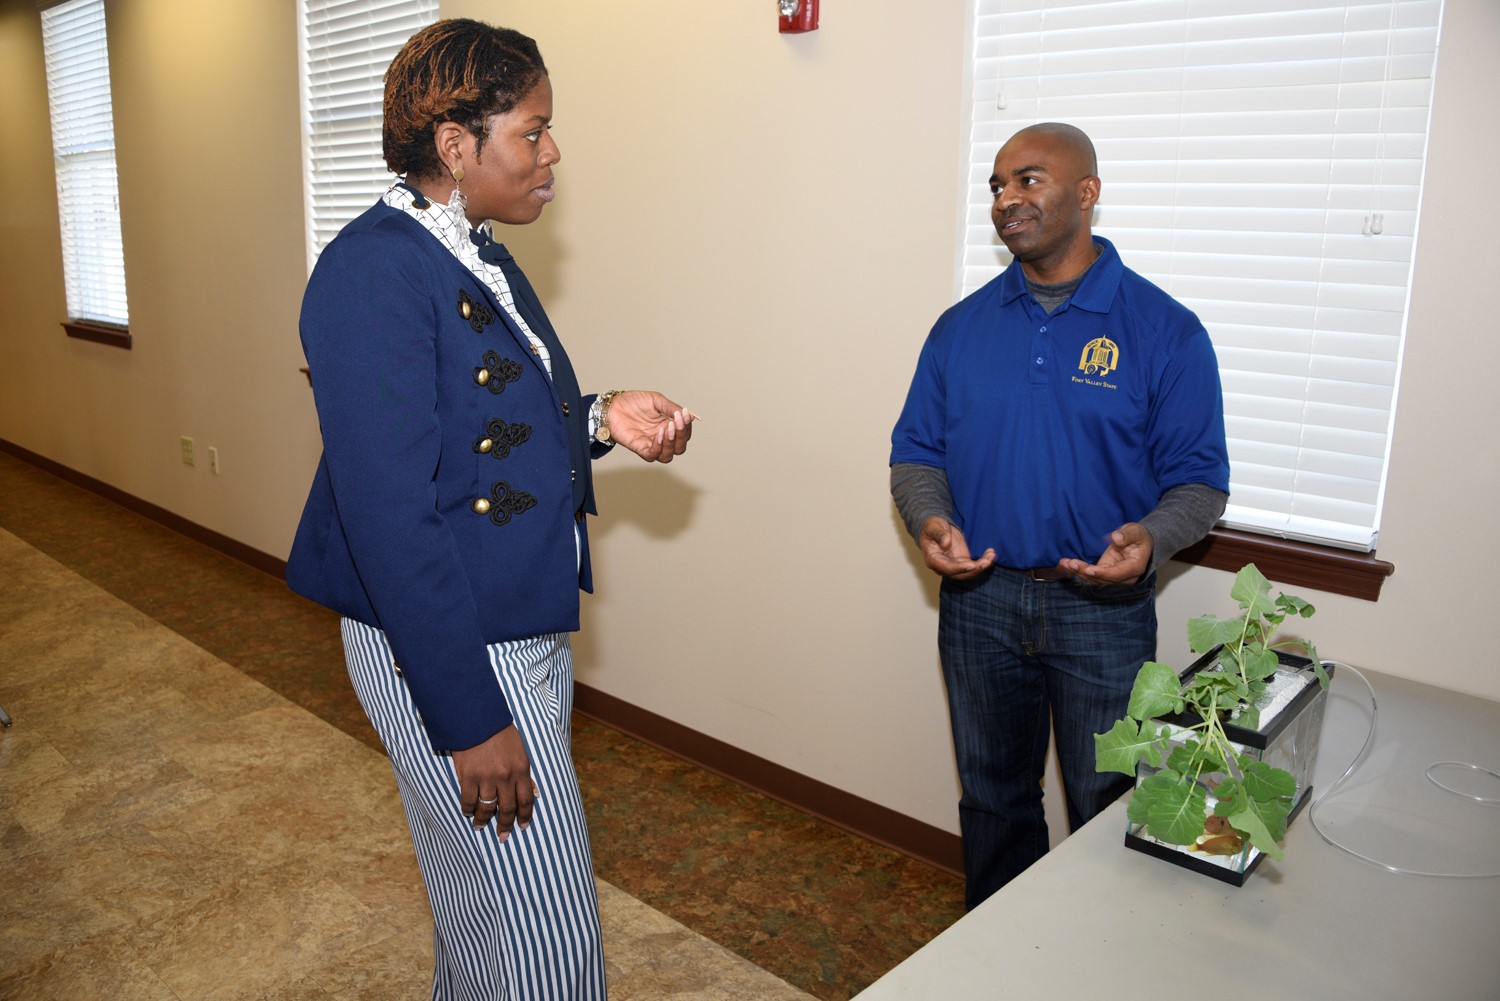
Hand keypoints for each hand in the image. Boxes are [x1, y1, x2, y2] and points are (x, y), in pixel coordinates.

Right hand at [452, 724, 535, 840]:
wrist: (477, 718)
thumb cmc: (499, 732)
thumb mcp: (520, 749)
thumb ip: (525, 772)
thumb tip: (535, 792)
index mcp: (521, 769)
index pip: (526, 800)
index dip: (524, 816)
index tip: (522, 827)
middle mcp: (505, 777)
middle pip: (508, 808)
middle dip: (506, 825)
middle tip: (503, 837)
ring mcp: (486, 778)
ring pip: (487, 808)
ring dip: (484, 820)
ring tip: (480, 827)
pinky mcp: (468, 777)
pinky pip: (469, 801)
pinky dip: (468, 809)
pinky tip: (468, 813)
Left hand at [604, 390, 698, 462]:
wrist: (613, 405)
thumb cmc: (633, 402)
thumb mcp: (657, 401)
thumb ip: (673, 409)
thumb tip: (693, 416)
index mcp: (669, 426)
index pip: (685, 433)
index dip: (687, 425)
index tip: (684, 413)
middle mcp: (662, 438)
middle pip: (680, 447)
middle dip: (681, 435)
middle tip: (677, 421)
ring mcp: (652, 445)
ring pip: (669, 456)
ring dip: (671, 443)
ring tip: (668, 427)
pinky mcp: (640, 449)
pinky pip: (653, 456)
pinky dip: (659, 447)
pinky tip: (659, 434)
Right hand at [918, 517, 995, 580]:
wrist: (936, 528)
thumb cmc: (932, 527)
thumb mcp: (933, 527)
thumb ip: (939, 534)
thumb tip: (946, 543)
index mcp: (933, 560)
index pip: (947, 568)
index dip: (960, 568)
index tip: (972, 565)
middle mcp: (944, 567)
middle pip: (961, 574)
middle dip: (975, 570)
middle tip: (987, 561)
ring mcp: (954, 565)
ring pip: (969, 572)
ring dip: (982, 566)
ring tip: (991, 555)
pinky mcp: (962, 562)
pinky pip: (974, 566)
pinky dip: (983, 561)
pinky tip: (990, 553)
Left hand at [1056, 522, 1152, 584]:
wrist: (1139, 543)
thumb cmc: (1139, 537)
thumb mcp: (1136, 531)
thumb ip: (1127, 535)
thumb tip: (1116, 538)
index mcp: (1134, 568)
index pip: (1116, 574)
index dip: (1102, 574)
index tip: (1088, 570)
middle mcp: (1124, 577)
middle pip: (1102, 580)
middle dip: (1085, 573)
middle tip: (1071, 564)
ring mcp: (1113, 577)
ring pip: (1094, 579)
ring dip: (1079, 572)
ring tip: (1065, 563)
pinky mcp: (1104, 573)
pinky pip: (1090, 575)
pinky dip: (1078, 570)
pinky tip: (1066, 564)